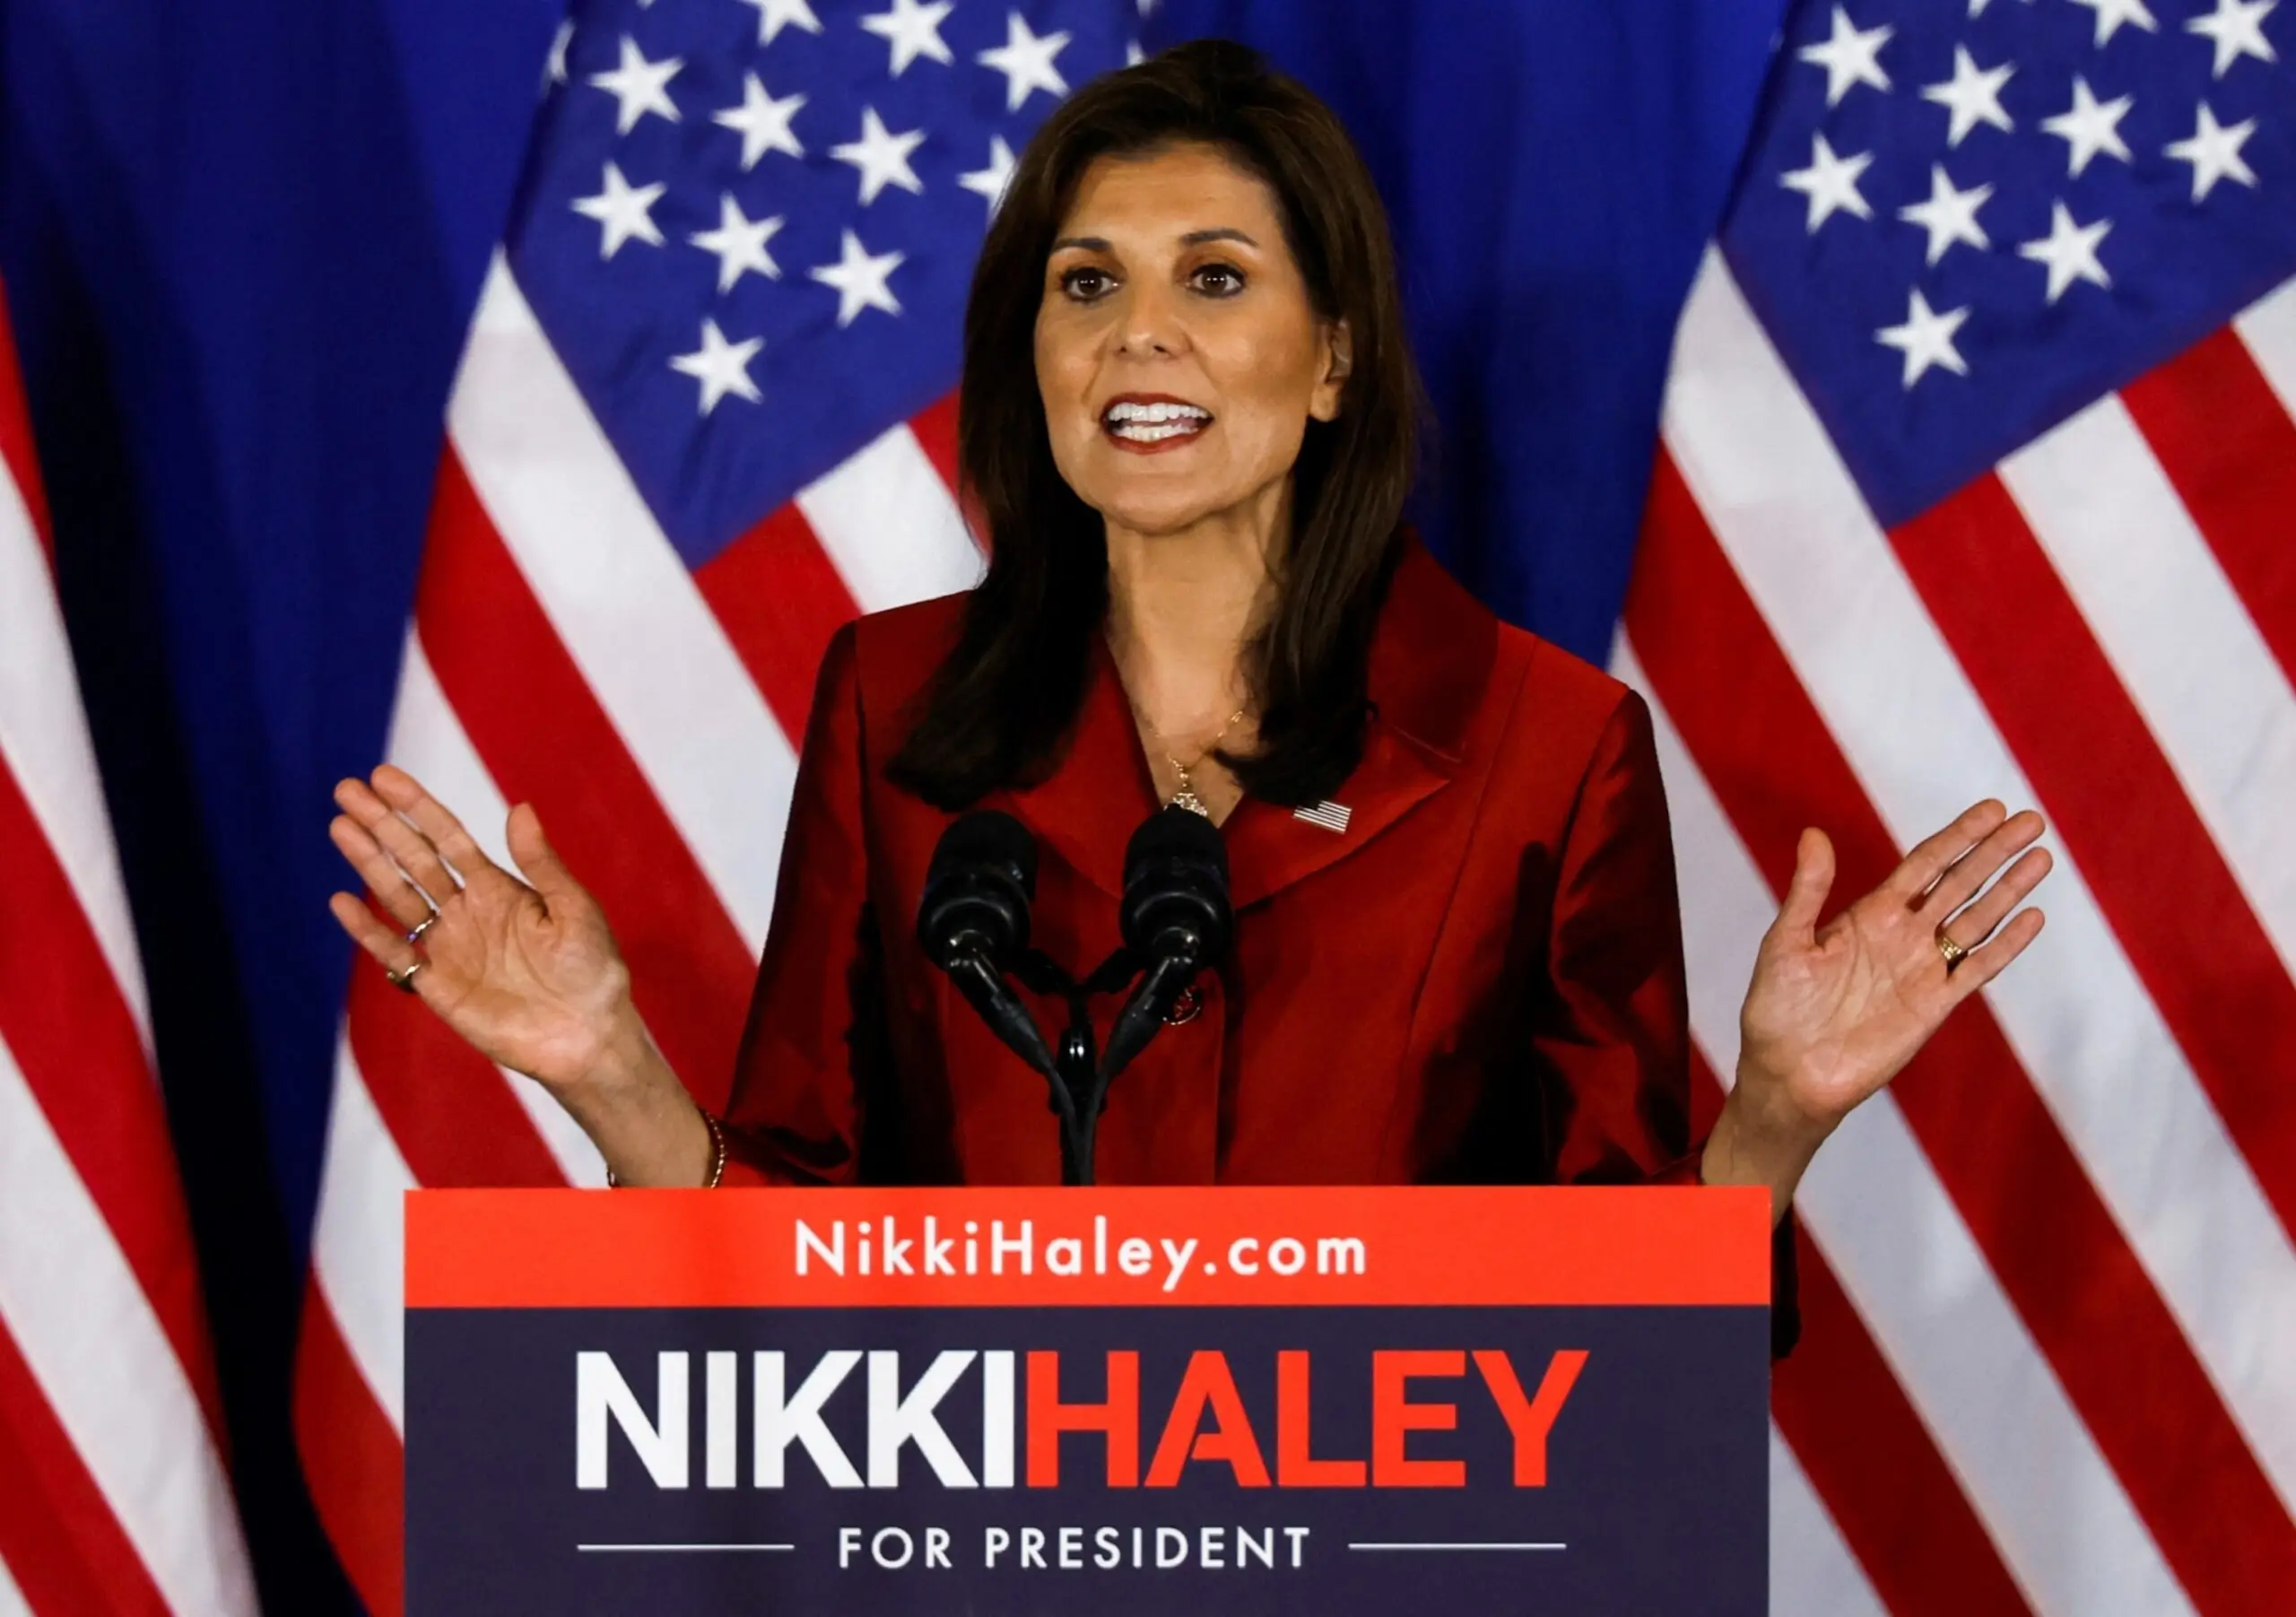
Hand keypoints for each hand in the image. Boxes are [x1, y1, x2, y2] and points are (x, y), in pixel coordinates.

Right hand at [326, 764, 643, 1095]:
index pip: (447, 838)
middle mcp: (467, 911)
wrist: (586, 1036)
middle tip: (347, 789)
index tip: (384, 777)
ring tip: (341, 827)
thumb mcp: (574, 909)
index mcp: (499, 888)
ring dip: (369, 863)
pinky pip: (394, 952)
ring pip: (398, 896)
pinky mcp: (436, 986)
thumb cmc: (592, 970)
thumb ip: (541, 864)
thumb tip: (520, 808)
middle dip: (382, 824)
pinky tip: (343, 901)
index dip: (417, 808)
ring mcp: (448, 946)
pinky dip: (367, 930)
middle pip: (415, 859)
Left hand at [1709, 800, 2051, 1203]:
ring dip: (2009, 890)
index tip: (1993, 809)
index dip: (1959, 837)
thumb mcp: (1786, 942)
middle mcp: (1902, 935)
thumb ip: (1808, 890)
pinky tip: (2032, 918)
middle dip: (1994, 852)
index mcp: (1869, 914)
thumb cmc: (1776, 1007)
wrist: (1789, 1073)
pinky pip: (1978, 969)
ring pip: (1977, 920)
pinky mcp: (1935, 1006)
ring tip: (2041, 857)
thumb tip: (1812, 833)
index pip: (1924, 864)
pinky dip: (2007, 946)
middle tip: (2032, 820)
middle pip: (1960, 883)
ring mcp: (1922, 969)